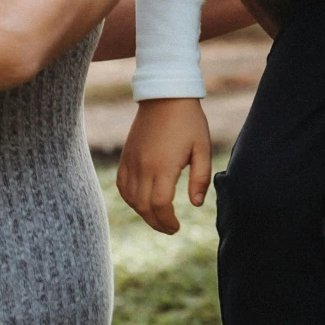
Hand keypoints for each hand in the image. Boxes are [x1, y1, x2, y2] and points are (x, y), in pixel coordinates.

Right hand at [116, 97, 213, 233]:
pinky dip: (130, 198)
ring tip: (157, 218)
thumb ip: (201, 178)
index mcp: (163, 166)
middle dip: (156, 223)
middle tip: (169, 228)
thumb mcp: (202, 147)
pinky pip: (122, 184)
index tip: (176, 227)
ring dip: (143, 213)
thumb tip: (196, 204)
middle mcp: (144, 166)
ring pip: (131, 198)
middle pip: (143, 206)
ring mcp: (132, 161)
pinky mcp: (126, 156)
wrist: (165, 95)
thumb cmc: (189, 121)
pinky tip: (140, 202)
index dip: (167, 221)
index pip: (159, 205)